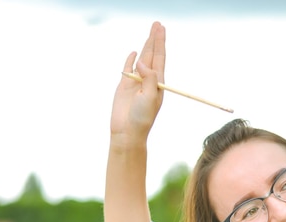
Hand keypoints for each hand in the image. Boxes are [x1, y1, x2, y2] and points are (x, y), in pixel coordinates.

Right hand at [110, 22, 165, 140]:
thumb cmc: (142, 118)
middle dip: (155, 39)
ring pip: (141, 59)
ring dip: (145, 46)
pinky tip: (134, 53)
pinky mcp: (124, 87)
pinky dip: (130, 60)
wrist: (127, 132)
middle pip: (152, 55)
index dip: (160, 43)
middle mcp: (147, 80)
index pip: (159, 58)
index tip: (161, 30)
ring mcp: (135, 83)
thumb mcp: (150, 97)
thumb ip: (149, 78)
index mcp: (157, 83)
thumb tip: (142, 61)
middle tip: (157, 24)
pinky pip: (127, 69)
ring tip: (150, 33)